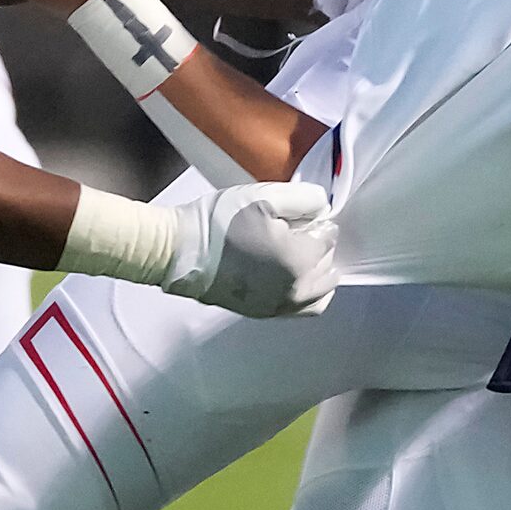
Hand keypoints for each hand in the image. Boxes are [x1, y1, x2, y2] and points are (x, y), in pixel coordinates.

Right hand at [161, 181, 337, 317]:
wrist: (182, 252)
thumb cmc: (219, 223)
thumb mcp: (264, 197)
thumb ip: (304, 198)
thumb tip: (323, 206)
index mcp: (300, 259)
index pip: (328, 238)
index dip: (317, 223)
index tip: (302, 216)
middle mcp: (296, 288)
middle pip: (327, 265)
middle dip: (319, 247)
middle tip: (301, 231)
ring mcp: (280, 305)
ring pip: (320, 293)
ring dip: (320, 274)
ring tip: (305, 257)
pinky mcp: (265, 312)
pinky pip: (302, 309)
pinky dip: (308, 294)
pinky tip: (297, 279)